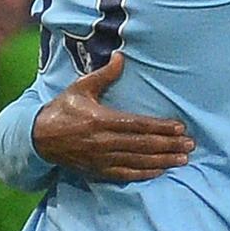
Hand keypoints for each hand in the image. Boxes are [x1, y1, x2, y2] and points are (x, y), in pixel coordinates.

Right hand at [33, 52, 194, 180]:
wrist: (39, 138)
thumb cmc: (63, 109)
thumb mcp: (80, 88)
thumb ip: (103, 75)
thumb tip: (120, 57)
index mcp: (101, 120)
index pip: (138, 125)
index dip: (161, 127)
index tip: (180, 127)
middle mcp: (103, 142)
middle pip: (143, 145)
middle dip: (169, 146)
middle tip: (190, 145)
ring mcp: (101, 158)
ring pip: (138, 161)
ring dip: (163, 161)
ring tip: (183, 159)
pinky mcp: (99, 170)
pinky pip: (126, 174)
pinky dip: (145, 173)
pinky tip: (161, 171)